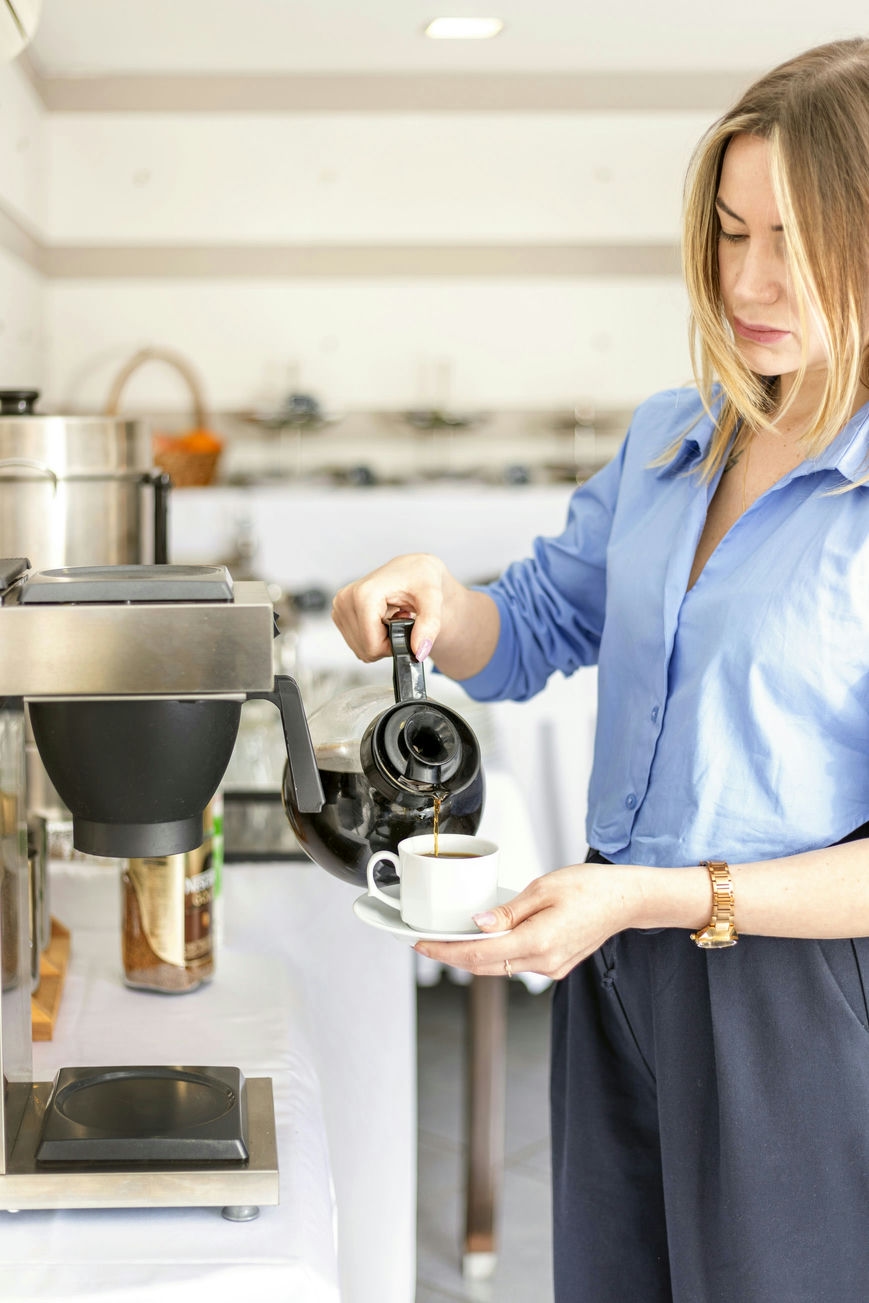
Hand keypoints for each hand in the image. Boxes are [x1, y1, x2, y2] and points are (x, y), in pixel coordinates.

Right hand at [331, 553, 499, 679]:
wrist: (411, 570)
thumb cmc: (420, 578)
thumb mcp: (432, 598)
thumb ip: (429, 625)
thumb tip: (419, 652)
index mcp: (363, 594)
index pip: (372, 645)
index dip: (393, 646)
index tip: (405, 625)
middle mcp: (346, 599)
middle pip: (365, 649)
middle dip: (387, 643)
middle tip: (399, 619)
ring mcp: (339, 607)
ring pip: (360, 649)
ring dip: (380, 640)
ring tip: (392, 617)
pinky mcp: (339, 613)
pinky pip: (356, 643)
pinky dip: (372, 636)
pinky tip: (381, 618)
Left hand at [414, 863, 646, 979]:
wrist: (626, 900)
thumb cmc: (591, 887)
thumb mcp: (543, 888)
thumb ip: (507, 911)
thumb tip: (477, 925)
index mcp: (538, 941)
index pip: (478, 955)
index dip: (444, 951)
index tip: (421, 944)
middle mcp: (544, 962)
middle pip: (484, 966)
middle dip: (452, 955)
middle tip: (427, 942)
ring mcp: (551, 968)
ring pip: (500, 967)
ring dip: (475, 955)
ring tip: (452, 938)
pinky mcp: (556, 966)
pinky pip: (517, 963)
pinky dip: (498, 953)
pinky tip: (488, 938)